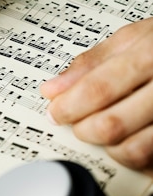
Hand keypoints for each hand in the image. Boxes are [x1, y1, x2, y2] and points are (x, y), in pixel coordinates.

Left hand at [41, 18, 152, 173]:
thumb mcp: (136, 37)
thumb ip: (92, 63)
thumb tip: (53, 89)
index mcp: (150, 55)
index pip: (98, 90)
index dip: (69, 106)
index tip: (55, 112)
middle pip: (112, 124)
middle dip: (84, 130)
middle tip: (78, 124)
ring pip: (135, 150)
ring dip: (110, 148)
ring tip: (106, 134)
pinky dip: (137, 158)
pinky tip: (132, 141)